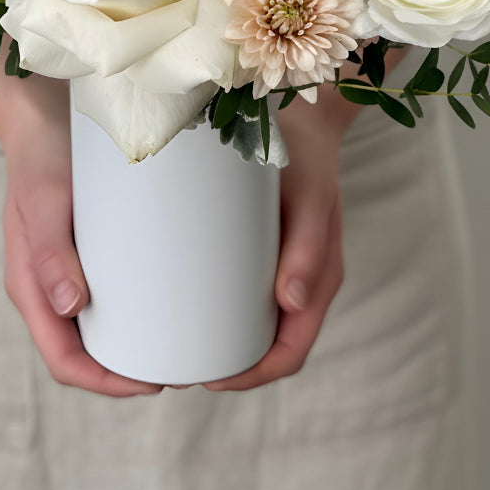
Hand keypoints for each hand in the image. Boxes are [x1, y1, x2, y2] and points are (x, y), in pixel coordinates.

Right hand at [0, 26, 160, 398]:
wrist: (40, 108)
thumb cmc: (40, 153)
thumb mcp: (44, 199)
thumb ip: (50, 251)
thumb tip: (72, 308)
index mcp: (31, 287)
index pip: (65, 361)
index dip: (107, 383)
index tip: (153, 383)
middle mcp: (50, 285)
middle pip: (88, 352)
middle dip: (130, 372)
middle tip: (184, 367)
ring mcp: (70, 266)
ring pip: (102, 326)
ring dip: (138, 343)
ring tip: (188, 339)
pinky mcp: (90, 245)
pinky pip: (114, 291)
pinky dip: (141, 307)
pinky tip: (176, 299)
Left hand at [203, 46, 409, 392]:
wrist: (301, 111)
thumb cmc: (306, 154)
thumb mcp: (313, 195)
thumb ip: (309, 246)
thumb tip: (292, 302)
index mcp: (319, 280)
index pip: (289, 353)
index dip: (253, 375)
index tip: (209, 378)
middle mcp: (301, 282)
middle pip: (266, 346)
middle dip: (227, 366)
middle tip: (176, 366)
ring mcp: (281, 266)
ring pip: (252, 323)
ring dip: (219, 341)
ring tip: (170, 340)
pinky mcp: (259, 246)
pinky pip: (240, 290)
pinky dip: (216, 306)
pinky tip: (179, 300)